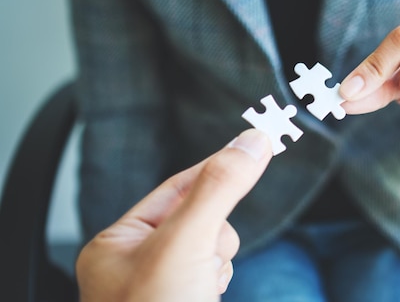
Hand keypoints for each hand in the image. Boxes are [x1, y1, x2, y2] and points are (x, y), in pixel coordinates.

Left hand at [76, 129, 271, 301]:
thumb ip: (219, 188)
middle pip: (198, 217)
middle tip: (205, 255)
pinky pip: (216, 271)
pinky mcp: (188, 301)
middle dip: (213, 233)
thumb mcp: (187, 242)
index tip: (251, 146)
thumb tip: (252, 142)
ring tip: (201, 287)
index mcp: (118, 244)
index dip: (212, 169)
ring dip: (218, 259)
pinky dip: (219, 278)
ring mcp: (164, 286)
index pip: (174, 188)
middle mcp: (137, 264)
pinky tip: (208, 295)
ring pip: (213, 245)